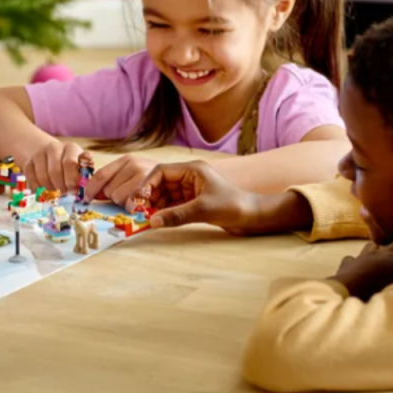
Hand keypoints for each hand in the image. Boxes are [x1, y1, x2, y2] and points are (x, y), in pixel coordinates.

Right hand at [22, 140, 83, 193]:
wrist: (49, 155)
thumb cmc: (70, 164)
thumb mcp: (81, 165)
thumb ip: (85, 173)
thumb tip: (87, 185)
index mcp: (70, 148)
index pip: (70, 163)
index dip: (72, 179)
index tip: (74, 190)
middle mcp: (54, 148)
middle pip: (55, 171)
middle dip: (61, 186)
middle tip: (65, 192)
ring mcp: (39, 154)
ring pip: (42, 177)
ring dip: (50, 188)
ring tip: (56, 191)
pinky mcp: (28, 162)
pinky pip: (32, 180)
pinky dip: (38, 189)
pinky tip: (45, 190)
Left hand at [82, 155, 155, 208]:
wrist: (186, 179)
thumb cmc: (157, 181)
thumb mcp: (133, 174)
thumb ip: (114, 182)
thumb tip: (92, 194)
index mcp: (127, 160)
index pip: (101, 175)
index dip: (91, 189)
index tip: (86, 199)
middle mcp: (135, 165)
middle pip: (109, 190)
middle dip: (115, 198)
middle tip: (130, 198)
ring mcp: (144, 175)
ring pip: (118, 198)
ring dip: (125, 204)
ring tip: (138, 201)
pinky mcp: (152, 189)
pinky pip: (131, 205)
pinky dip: (133, 209)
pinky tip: (143, 206)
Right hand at [140, 161, 264, 233]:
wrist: (254, 217)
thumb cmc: (233, 206)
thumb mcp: (203, 210)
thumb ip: (176, 215)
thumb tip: (152, 222)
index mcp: (192, 170)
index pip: (161, 172)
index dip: (147, 184)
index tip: (139, 199)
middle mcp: (189, 177)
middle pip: (160, 184)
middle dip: (149, 197)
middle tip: (140, 212)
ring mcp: (190, 191)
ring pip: (164, 196)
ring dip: (155, 206)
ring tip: (148, 219)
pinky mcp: (193, 203)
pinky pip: (172, 206)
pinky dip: (164, 213)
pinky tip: (158, 221)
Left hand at [331, 241, 392, 300]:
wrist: (347, 294)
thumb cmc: (376, 294)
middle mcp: (380, 253)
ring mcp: (363, 256)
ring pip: (374, 244)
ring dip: (379, 251)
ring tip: (381, 260)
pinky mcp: (348, 262)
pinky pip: (353, 258)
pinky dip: (356, 261)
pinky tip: (356, 267)